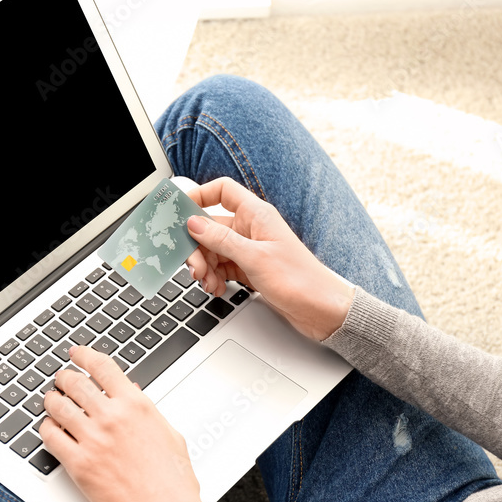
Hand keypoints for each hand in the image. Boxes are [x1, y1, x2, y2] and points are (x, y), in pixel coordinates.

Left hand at [39, 346, 211, 501]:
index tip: (76, 353)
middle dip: (64, 378)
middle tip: (61, 379)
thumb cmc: (174, 483)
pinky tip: (50, 430)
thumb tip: (133, 395)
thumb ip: (148, 412)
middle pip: (75, 383)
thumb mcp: (169, 435)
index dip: (84, 356)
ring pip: (58, 406)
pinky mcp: (78, 464)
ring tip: (51, 402)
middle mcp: (112, 417)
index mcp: (137, 405)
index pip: (102, 367)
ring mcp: (93, 440)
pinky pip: (50, 437)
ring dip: (51, 401)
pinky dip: (47, 429)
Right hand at [185, 177, 354, 341]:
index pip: (222, 190)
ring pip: (213, 250)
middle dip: (197, 247)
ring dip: (205, 266)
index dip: (199, 196)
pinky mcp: (249, 268)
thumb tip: (193, 223)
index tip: (180, 213)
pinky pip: (222, 266)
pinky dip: (215, 277)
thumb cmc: (300, 280)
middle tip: (194, 267)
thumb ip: (221, 240)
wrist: (321, 310)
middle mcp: (251, 228)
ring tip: (208, 283)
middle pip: (210, 227)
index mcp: (256, 214)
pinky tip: (216, 288)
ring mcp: (249, 249)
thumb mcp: (255, 258)